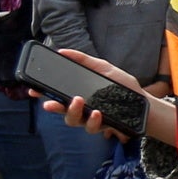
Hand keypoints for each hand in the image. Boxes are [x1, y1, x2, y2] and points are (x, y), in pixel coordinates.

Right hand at [40, 46, 177, 143]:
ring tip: (79, 102)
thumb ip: (84, 60)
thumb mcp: (104, 68)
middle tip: (51, 102)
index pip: (56, 94)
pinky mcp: (103, 126)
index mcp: (78, 93)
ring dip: (72, 113)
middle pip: (61, 111)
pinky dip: (93, 121)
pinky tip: (97, 113)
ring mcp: (90, 119)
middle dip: (54, 107)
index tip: (32, 90)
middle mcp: (81, 108)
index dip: (42, 93)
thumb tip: (62, 51)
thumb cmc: (123, 86)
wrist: (144, 101)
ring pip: (73, 121)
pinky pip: (92, 128)